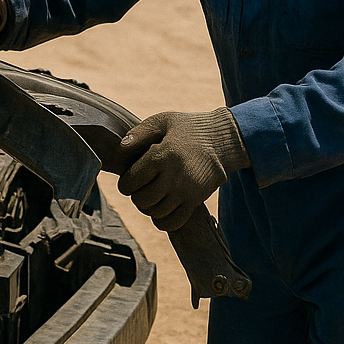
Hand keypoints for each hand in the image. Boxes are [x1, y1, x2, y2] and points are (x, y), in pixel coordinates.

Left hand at [117, 108, 248, 231]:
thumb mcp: (163, 121)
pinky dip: (163, 221)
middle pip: (142, 200)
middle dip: (136, 196)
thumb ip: (139, 132)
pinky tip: (161, 210)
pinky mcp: (196, 200)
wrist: (222, 139)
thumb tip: (120, 148)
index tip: (130, 179)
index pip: (131, 181)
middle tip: (141, 187)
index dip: (125, 183)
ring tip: (152, 196)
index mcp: (162, 155)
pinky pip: (174, 222)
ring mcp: (186, 191)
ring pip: (156, 213)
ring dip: (149, 208)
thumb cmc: (189, 128)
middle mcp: (173, 176)